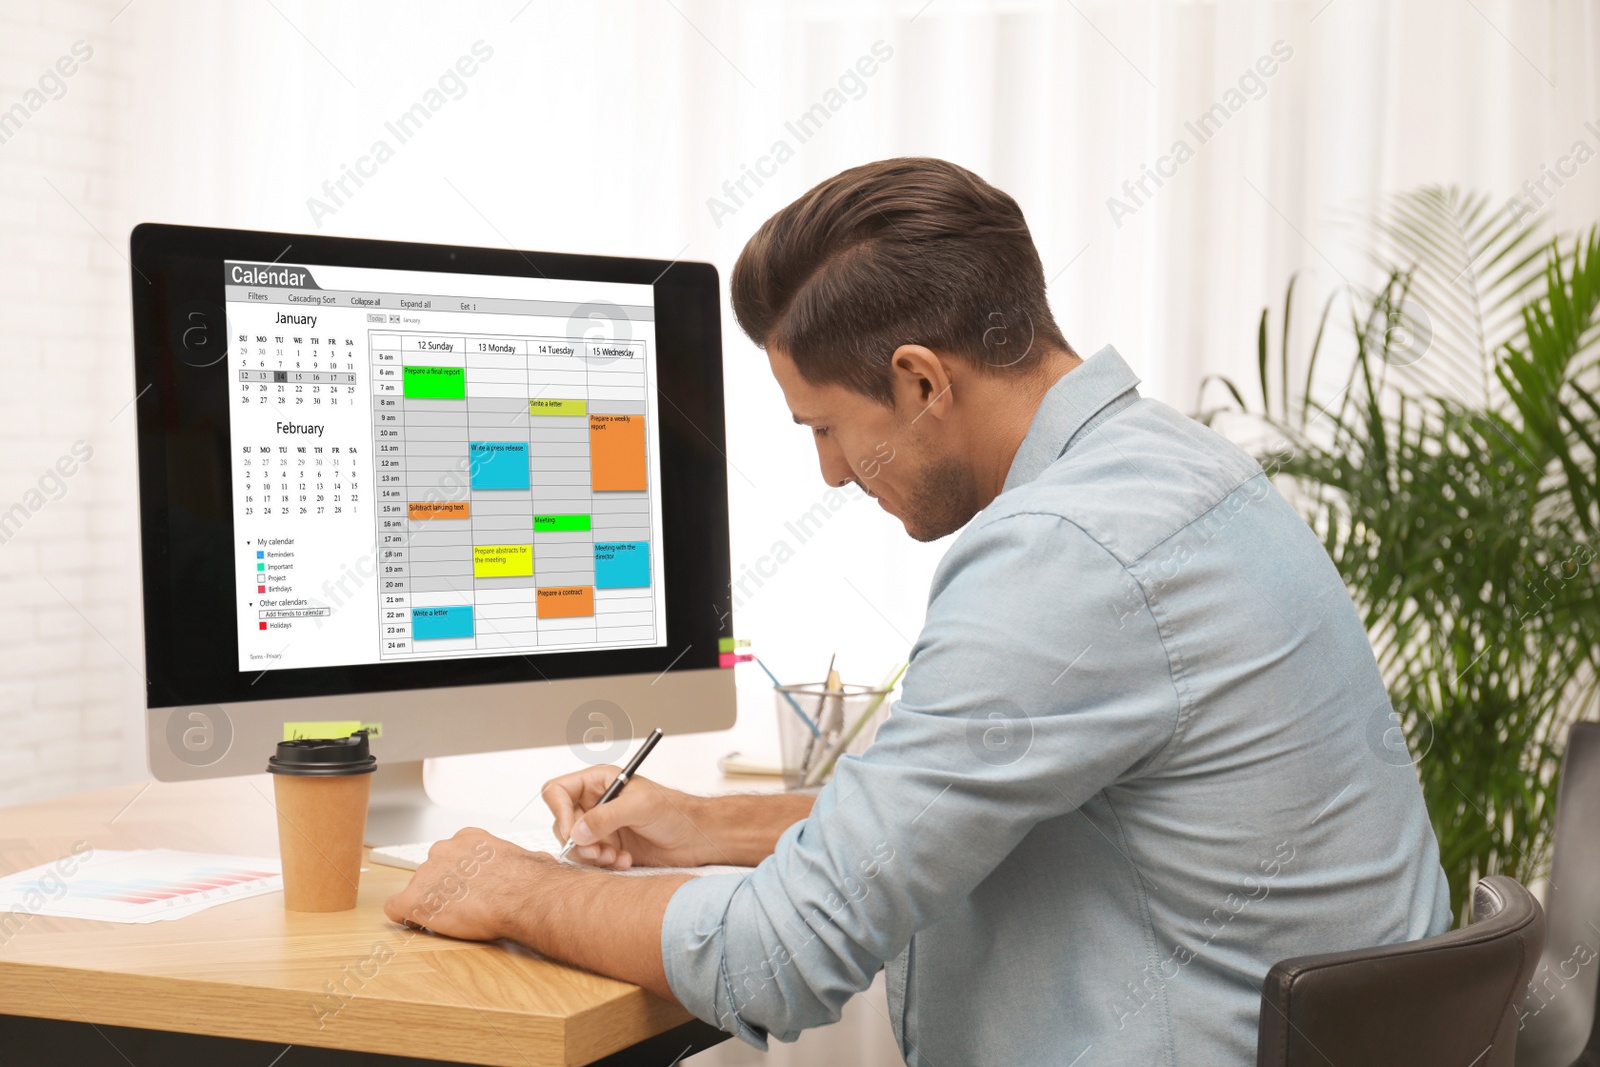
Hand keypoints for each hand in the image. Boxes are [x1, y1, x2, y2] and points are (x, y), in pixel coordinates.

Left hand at [382, 828, 548, 940]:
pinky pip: (396, 908)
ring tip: (448, 918)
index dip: (457, 874)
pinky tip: (414, 922)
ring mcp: (427, 873)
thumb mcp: (528, 857)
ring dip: (430, 902)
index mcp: (469, 839)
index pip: (452, 854)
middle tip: (460, 904)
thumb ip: (520, 859)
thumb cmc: (527, 881)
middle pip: (433, 870)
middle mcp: (444, 850)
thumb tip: (539, 860)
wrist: (520, 896)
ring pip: (418, 889)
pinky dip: (404, 917)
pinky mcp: (416, 899)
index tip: (466, 886)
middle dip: (443, 887)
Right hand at [541, 768, 714, 869]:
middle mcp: (596, 803)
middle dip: (577, 841)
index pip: (558, 791)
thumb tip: (577, 831)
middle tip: (597, 851)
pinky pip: (591, 860)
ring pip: (574, 845)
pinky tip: (624, 861)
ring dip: (592, 856)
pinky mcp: (608, 847)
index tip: (572, 833)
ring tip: (615, 856)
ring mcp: (601, 827)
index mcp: (599, 782)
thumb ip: (606, 816)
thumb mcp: (641, 806)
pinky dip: (605, 864)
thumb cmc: (675, 811)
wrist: (695, 838)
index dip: (559, 812)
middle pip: (562, 823)